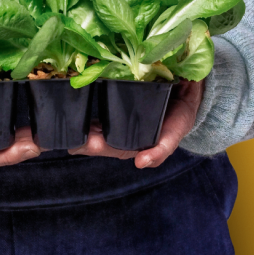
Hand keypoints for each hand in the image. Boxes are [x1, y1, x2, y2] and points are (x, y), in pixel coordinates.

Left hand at [68, 79, 203, 168]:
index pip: (111, 148)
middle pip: (99, 136)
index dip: (96, 147)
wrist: (187, 90)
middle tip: (69, 135)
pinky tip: (74, 98)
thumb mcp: (174, 134)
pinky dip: (86, 104)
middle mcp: (122, 130)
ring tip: (66, 122)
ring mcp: (118, 114)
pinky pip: (101, 101)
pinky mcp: (118, 95)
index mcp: (133, 142)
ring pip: (96, 122)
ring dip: (82, 124)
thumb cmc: (179, 116)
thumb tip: (140, 163)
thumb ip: (161, 150)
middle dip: (84, 138)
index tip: (82, 144)